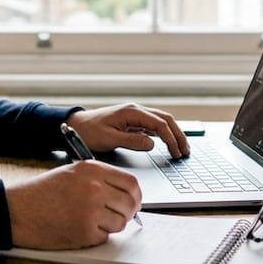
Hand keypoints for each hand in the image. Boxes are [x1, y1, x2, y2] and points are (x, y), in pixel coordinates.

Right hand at [6, 160, 140, 248]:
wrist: (16, 210)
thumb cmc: (40, 193)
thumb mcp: (71, 174)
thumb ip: (99, 180)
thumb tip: (125, 195)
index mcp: (92, 169)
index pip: (131, 183)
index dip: (135, 196)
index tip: (133, 202)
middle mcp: (94, 187)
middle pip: (130, 204)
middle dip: (127, 213)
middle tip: (117, 217)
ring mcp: (91, 210)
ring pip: (120, 223)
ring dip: (110, 226)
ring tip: (90, 222)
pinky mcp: (85, 232)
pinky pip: (105, 237)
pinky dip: (96, 236)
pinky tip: (78, 228)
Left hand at [67, 103, 190, 158]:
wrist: (76, 125)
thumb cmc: (89, 132)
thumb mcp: (109, 139)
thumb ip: (131, 141)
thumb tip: (152, 144)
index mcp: (132, 112)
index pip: (159, 124)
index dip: (171, 138)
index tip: (176, 152)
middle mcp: (136, 111)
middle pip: (165, 119)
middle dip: (178, 135)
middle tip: (186, 151)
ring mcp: (135, 116)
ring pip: (161, 121)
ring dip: (173, 134)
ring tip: (182, 149)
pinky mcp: (133, 122)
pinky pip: (154, 126)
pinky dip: (164, 134)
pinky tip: (169, 144)